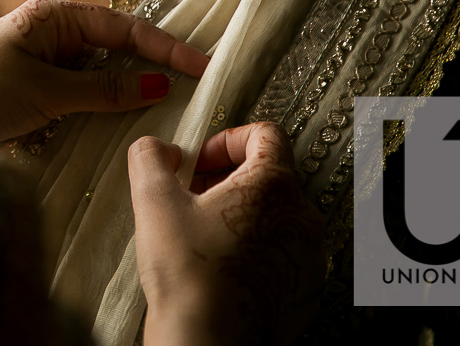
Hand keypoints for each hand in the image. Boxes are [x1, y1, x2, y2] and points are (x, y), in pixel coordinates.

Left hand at [0, 0, 208, 143]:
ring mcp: (47, 61)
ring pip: (104, 74)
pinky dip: (108, 106)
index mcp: (56, 17)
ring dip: (132, 90)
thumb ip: (102, 90)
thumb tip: (158, 84)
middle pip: (119, 47)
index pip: (125, 28)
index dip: (167, 47)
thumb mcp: (46, 92)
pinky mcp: (39, 90)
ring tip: (176, 109)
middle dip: (157, 67)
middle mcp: (54, 33)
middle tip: (201, 89)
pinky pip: (85, 94)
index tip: (204, 65)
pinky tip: (129, 125)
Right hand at [129, 123, 324, 345]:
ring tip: (203, 237)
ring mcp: (309, 256)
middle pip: (269, 175)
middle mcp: (303, 217)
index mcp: (273, 184)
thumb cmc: (189, 274)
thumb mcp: (153, 199)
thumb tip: (158, 149)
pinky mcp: (305, 290)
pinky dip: (254, 250)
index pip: (265, 133)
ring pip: (275, 216)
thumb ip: (150, 156)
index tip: (199, 164)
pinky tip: (221, 268)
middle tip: (191, 200)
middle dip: (226, 180)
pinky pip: (281, 254)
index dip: (225, 140)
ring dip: (240, 215)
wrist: (208, 344)